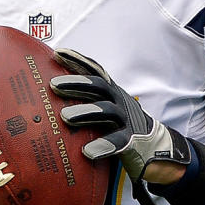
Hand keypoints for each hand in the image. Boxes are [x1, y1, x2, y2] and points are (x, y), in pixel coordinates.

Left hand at [50, 48, 191, 204]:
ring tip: (65, 116)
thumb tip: (48, 99)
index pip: (95, 71)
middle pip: (99, 87)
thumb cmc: (120, 127)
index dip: (78, 60)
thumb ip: (85, 103)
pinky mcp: (133, 142)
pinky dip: (103, 145)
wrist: (156, 147)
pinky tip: (88, 151)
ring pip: (107, 111)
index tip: (57, 53)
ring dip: (86, 111)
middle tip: (54, 84)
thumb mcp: (104, 110)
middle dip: (77, 83)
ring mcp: (127, 120)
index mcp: (111, 92)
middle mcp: (119, 101)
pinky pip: (118, 142)